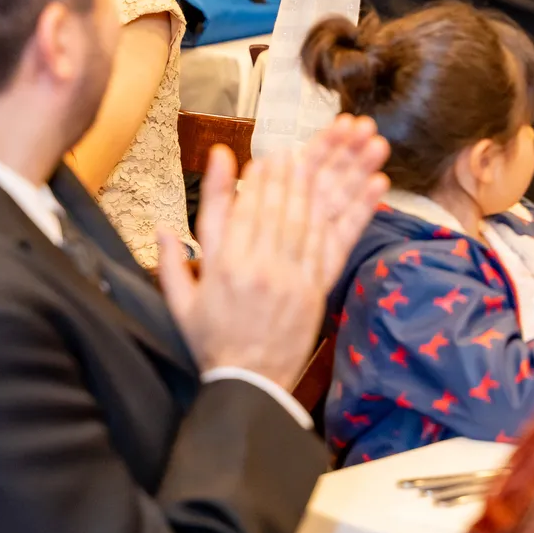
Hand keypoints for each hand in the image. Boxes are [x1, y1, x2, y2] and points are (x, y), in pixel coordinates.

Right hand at [158, 116, 389, 388]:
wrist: (249, 385)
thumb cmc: (213, 342)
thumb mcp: (181, 305)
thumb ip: (171, 264)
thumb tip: (163, 228)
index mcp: (224, 268)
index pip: (241, 211)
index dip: (253, 182)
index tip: (263, 157)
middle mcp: (260, 268)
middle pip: (277, 208)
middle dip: (288, 173)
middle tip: (297, 148)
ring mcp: (292, 278)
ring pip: (307, 218)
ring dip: (320, 180)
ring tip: (328, 153)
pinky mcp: (316, 289)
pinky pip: (335, 243)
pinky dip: (354, 210)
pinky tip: (370, 185)